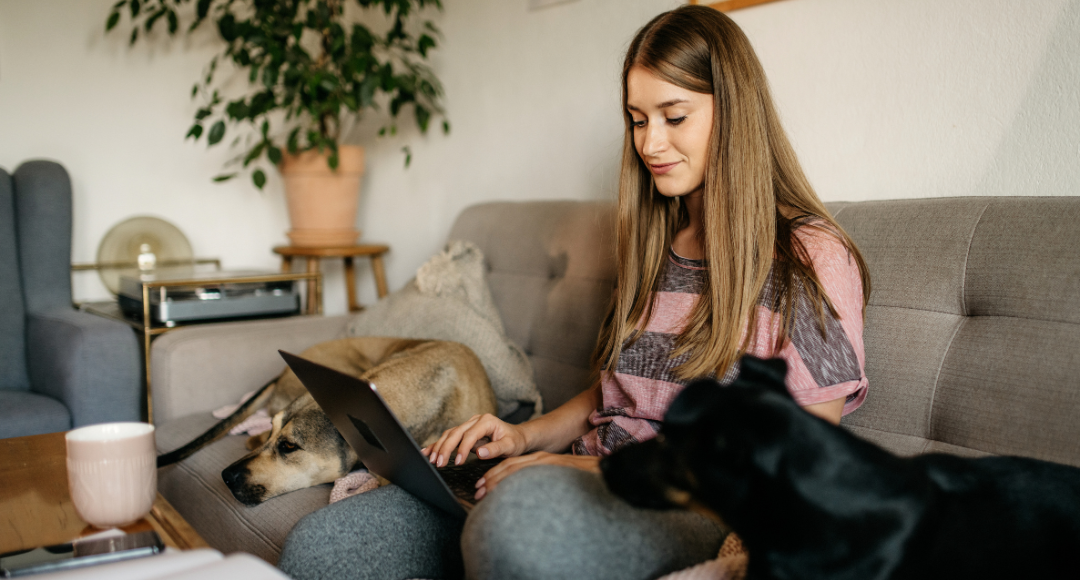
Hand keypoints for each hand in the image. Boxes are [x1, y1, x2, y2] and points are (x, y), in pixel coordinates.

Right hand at [421, 414, 527, 467]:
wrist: (518, 436)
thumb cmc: (515, 441)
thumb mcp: (510, 446)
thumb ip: (495, 449)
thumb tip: (479, 453)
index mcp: (486, 421)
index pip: (470, 435)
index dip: (462, 448)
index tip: (457, 462)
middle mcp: (476, 420)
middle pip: (456, 433)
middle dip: (445, 448)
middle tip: (438, 463)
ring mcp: (469, 425)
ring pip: (449, 434)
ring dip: (439, 446)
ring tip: (431, 460)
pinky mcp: (465, 431)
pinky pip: (449, 437)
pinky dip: (438, 444)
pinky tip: (427, 451)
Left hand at [473, 452, 599, 499]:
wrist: (606, 469)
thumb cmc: (583, 477)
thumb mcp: (557, 477)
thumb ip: (542, 482)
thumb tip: (528, 496)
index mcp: (541, 461)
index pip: (513, 465)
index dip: (495, 474)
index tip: (482, 486)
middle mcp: (541, 459)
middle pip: (510, 465)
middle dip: (491, 477)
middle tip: (477, 490)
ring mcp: (547, 462)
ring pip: (516, 469)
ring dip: (498, 479)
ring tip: (484, 491)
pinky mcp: (553, 466)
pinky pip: (530, 473)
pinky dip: (515, 480)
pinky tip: (506, 491)